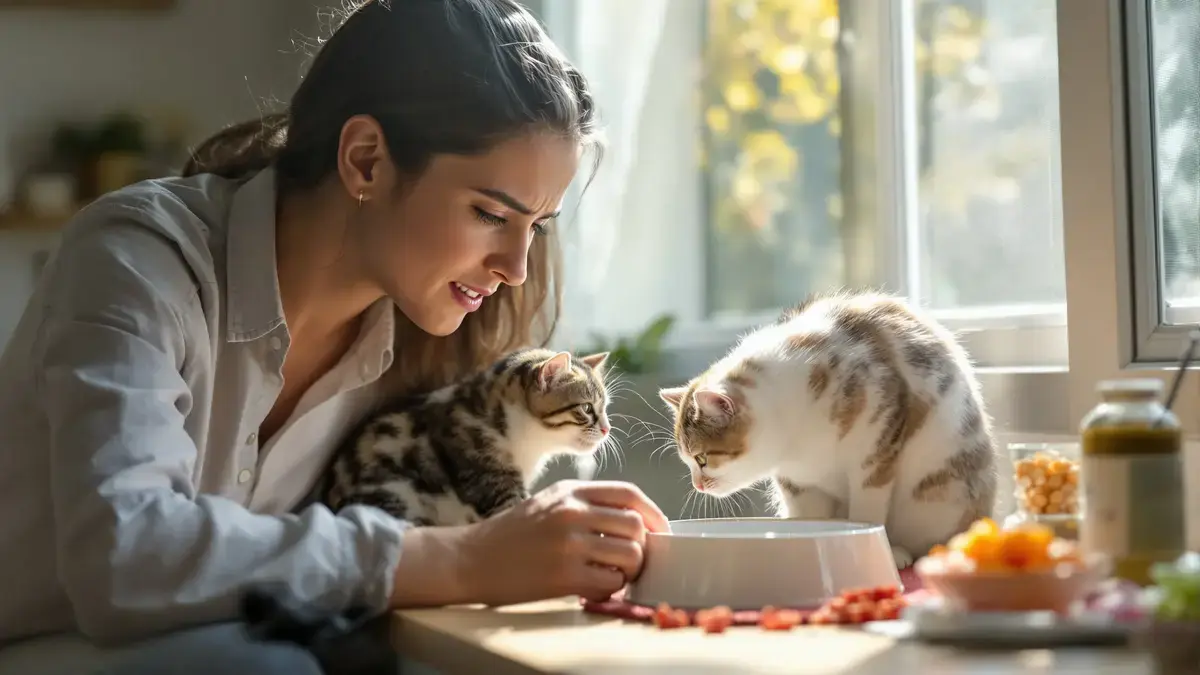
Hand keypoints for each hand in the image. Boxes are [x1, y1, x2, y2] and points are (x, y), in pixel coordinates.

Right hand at [457, 480, 669, 606]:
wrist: (469, 559)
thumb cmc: (510, 534)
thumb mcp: (548, 502)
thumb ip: (586, 505)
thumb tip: (633, 522)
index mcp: (570, 491)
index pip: (629, 494)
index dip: (652, 512)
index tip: (660, 529)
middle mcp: (572, 513)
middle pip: (635, 526)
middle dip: (642, 546)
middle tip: (632, 560)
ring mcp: (569, 544)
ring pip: (629, 555)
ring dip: (629, 570)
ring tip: (613, 575)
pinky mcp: (564, 576)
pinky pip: (610, 583)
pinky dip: (611, 589)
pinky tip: (596, 587)